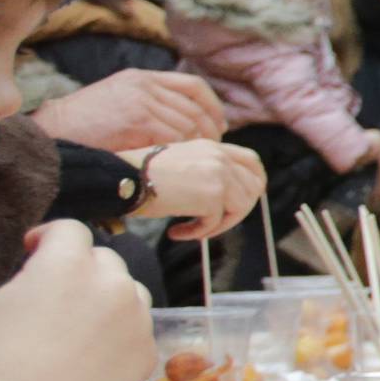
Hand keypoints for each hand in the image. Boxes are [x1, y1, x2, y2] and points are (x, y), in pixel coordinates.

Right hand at [0, 220, 154, 380]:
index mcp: (67, 262)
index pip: (68, 230)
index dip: (47, 239)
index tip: (29, 254)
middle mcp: (110, 283)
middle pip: (99, 259)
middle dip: (75, 269)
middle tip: (48, 297)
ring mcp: (134, 320)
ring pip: (126, 291)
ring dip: (104, 297)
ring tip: (72, 324)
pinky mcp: (144, 355)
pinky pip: (138, 330)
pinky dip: (120, 335)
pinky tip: (89, 354)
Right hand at [36, 70, 224, 151]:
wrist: (52, 132)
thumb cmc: (81, 128)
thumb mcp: (115, 103)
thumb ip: (146, 106)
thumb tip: (179, 127)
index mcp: (141, 77)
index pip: (192, 86)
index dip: (213, 107)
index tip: (219, 126)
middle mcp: (144, 84)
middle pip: (195, 107)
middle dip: (209, 131)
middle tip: (212, 150)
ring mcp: (141, 100)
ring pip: (188, 124)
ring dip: (196, 145)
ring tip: (195, 161)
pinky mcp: (137, 120)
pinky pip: (174, 136)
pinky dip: (181, 151)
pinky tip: (179, 163)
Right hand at [137, 139, 264, 240]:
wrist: (124, 178)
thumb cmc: (141, 176)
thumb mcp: (180, 164)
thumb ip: (206, 172)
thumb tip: (226, 200)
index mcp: (212, 146)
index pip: (252, 161)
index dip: (254, 183)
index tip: (243, 201)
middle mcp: (219, 156)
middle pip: (253, 188)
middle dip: (236, 212)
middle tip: (211, 224)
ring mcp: (219, 174)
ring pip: (240, 207)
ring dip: (217, 225)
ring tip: (192, 230)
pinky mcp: (213, 195)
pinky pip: (216, 223)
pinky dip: (197, 233)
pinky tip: (176, 232)